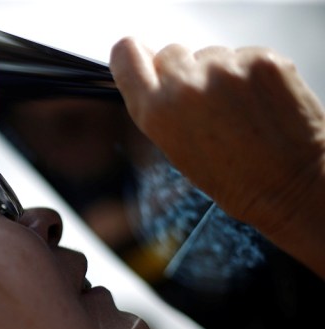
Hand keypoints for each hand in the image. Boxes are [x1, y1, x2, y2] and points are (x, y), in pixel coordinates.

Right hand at [110, 37, 324, 278]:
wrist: (290, 186)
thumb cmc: (232, 179)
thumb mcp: (175, 148)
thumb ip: (159, 105)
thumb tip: (155, 67)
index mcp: (156, 112)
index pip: (126, 54)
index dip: (133, 54)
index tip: (141, 56)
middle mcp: (185, 85)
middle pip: (171, 52)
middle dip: (183, 72)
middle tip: (205, 105)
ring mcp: (225, 69)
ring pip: (210, 54)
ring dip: (219, 73)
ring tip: (237, 110)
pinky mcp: (262, 60)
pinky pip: (244, 55)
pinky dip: (250, 73)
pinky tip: (259, 103)